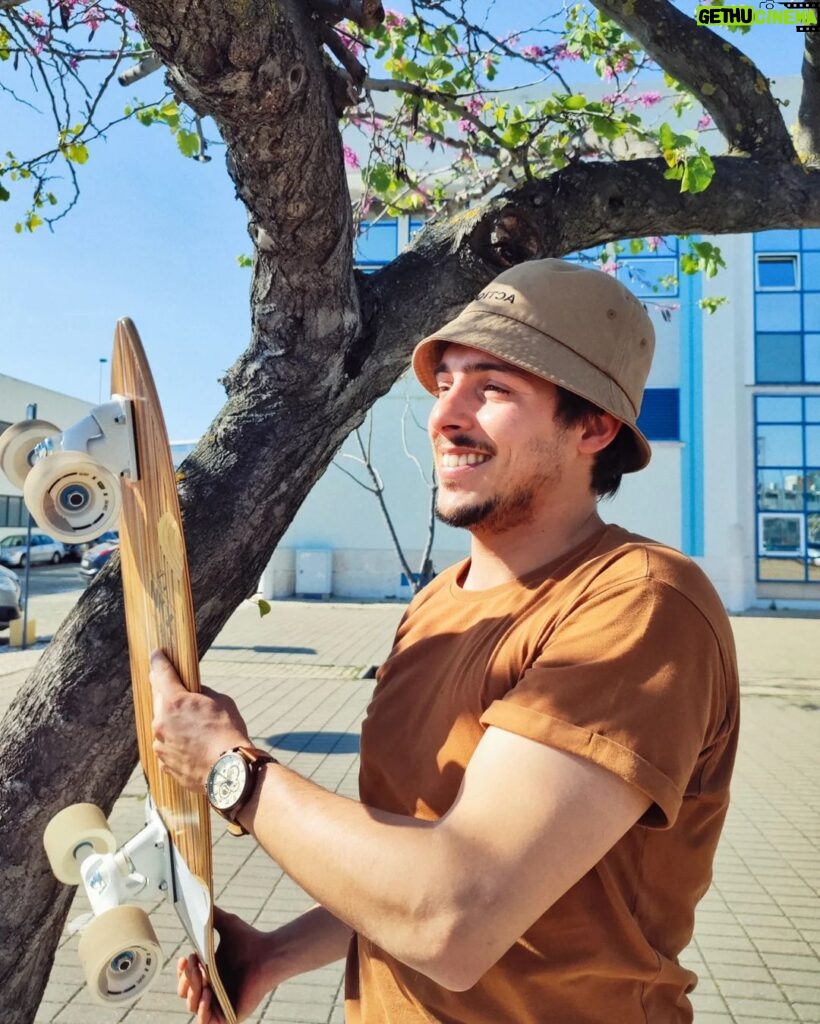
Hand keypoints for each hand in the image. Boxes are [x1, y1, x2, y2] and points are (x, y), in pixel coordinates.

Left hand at [150, 650, 250, 790]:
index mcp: (175, 702)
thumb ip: (201, 694)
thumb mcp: (220, 702)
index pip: (161, 673)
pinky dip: (176, 743)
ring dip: (173, 723)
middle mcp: (161, 722)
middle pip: (159, 700)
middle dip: (168, 695)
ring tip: (195, 729)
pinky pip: (167, 746)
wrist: (229, 772)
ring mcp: (160, 744)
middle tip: (180, 694)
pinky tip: (193, 746)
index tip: (156, 654)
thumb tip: (194, 694)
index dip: (158, 661)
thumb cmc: (229, 733)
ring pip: (162, 726)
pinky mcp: (164, 763)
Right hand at [178, 908, 277, 1022]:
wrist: (268, 954)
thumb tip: (201, 896)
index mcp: (209, 975)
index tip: (185, 958)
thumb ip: (212, 915)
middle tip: (195, 963)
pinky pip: (208, 1022)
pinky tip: (207, 994)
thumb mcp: (226, 925)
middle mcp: (213, 992)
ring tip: (203, 977)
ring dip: (193, 992)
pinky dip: (203, 1010)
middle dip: (186, 979)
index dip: (182, 972)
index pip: (186, 980)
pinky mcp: (230, 1016)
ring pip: (193, 1006)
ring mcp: (220, 1005)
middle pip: (185, 993)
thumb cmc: (250, 940)